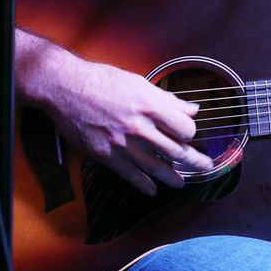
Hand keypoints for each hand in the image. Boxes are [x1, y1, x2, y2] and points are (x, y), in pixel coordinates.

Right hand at [27, 47, 216, 194]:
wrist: (65, 88)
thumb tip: (192, 109)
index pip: (185, 129)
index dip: (191, 133)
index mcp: (151, 106)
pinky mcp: (106, 155)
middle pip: (176, 151)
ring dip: (172, 177)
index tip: (189, 135)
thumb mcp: (139, 83)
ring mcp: (123, 143)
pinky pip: (130, 175)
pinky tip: (151, 190)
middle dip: (194, 161)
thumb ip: (168, 100)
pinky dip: (143, 185)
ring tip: (181, 183)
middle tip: (205, 166)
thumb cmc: (102, 80)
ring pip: (156, 167)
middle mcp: (140, 127)